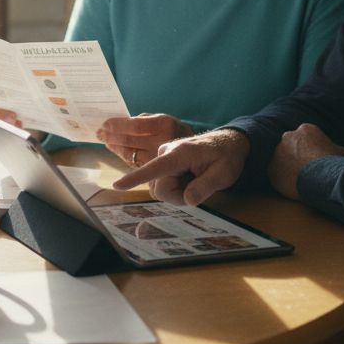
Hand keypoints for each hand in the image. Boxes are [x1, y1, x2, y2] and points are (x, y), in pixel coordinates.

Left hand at [97, 113, 193, 168]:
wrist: (197, 150)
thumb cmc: (173, 131)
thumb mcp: (163, 118)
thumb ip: (142, 119)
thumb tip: (119, 123)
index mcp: (164, 125)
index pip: (135, 126)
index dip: (117, 125)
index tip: (104, 124)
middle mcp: (162, 141)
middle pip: (130, 140)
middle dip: (111, 136)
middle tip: (99, 133)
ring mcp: (158, 157)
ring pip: (130, 153)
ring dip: (114, 147)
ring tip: (104, 140)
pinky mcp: (155, 168)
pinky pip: (134, 162)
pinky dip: (122, 155)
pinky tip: (115, 149)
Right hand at [111, 128, 247, 205]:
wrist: (227, 144)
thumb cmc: (226, 156)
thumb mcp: (223, 174)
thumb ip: (205, 187)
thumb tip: (188, 200)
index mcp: (179, 153)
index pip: (154, 168)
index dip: (136, 178)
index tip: (117, 185)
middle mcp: (165, 153)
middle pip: (160, 188)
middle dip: (178, 196)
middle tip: (200, 187)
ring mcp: (162, 158)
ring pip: (160, 189)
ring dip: (177, 192)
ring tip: (195, 179)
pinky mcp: (162, 164)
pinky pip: (162, 185)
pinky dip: (176, 188)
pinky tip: (188, 178)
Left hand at [270, 123, 343, 199]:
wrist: (324, 177)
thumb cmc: (334, 164)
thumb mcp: (340, 151)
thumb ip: (333, 148)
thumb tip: (338, 151)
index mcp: (305, 129)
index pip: (303, 137)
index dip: (308, 148)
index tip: (312, 158)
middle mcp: (288, 137)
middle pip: (289, 145)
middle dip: (294, 155)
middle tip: (303, 167)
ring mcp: (277, 153)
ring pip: (280, 159)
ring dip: (287, 166)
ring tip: (298, 178)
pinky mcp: (272, 169)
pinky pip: (275, 173)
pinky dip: (282, 179)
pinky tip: (292, 186)